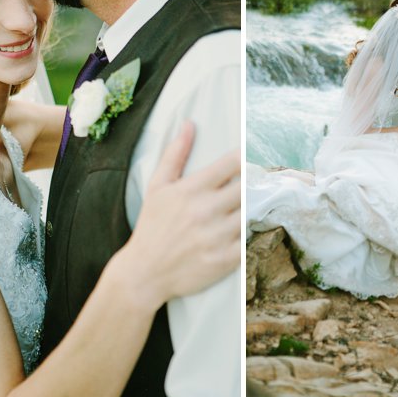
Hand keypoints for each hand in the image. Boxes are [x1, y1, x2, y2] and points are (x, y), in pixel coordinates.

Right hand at [121, 123, 240, 308]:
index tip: (246, 159)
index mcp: (191, 190)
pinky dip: (250, 233)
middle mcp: (206, 211)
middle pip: (246, 187)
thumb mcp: (157, 187)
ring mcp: (217, 236)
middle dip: (251, 183)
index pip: (231, 163)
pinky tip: (244, 229)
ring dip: (252, 207)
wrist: (144, 273)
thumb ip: (175, 154)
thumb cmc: (151, 226)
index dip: (244, 158)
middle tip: (253, 183)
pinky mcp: (224, 259)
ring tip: (248, 206)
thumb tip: (189, 123)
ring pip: (250, 212)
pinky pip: (249, 240)